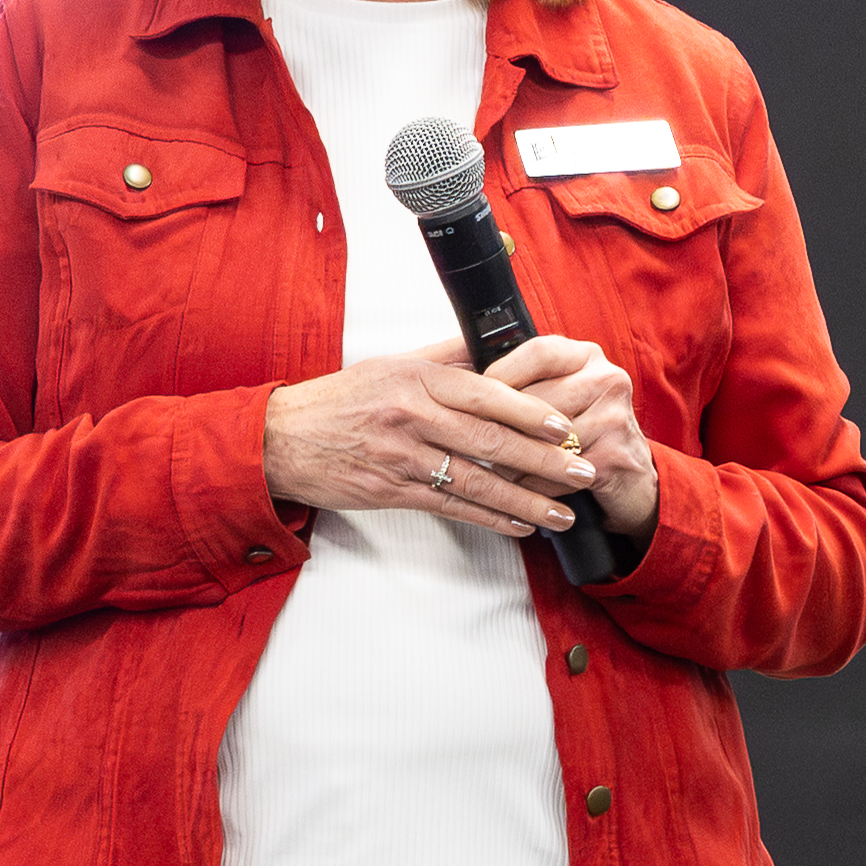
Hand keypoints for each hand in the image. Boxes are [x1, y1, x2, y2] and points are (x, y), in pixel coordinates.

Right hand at [263, 340, 595, 534]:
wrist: (281, 439)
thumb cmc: (340, 401)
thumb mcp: (392, 364)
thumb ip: (446, 355)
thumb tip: (492, 338)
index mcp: (417, 379)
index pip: (486, 394)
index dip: (530, 413)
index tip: (565, 425)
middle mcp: (412, 416)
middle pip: (491, 441)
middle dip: (544, 460)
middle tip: (584, 470)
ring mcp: (402, 456)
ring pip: (477, 481)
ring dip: (526, 501)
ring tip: (563, 513)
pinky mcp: (392, 491)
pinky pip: (451, 507)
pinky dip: (490, 519)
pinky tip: (519, 526)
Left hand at [491, 332, 657, 537]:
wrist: (632, 479)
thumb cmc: (583, 434)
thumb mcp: (560, 395)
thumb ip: (525, 380)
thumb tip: (465, 379)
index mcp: (587, 357)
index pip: (537, 353)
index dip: (501, 375)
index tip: (475, 398)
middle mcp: (607, 379)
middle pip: (536, 399)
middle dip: (502, 428)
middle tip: (474, 443)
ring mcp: (615, 417)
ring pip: (543, 439)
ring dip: (513, 461)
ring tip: (494, 469)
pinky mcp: (616, 456)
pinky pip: (557, 472)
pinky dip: (534, 486)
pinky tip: (523, 490)